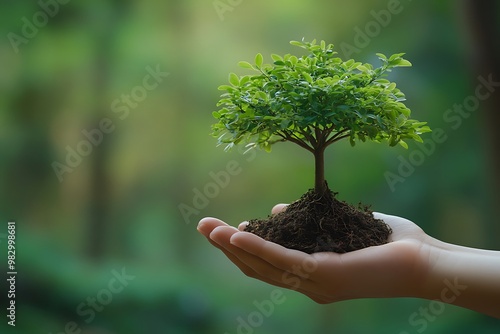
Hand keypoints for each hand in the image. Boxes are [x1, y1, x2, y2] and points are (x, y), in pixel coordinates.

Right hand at [197, 204, 429, 303]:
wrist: (424, 261)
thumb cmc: (388, 243)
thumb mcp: (338, 225)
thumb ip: (307, 222)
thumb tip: (275, 211)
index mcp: (311, 274)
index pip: (267, 264)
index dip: (242, 247)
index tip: (224, 227)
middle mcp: (308, 284)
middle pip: (257, 268)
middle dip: (226, 247)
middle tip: (202, 226)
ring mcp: (315, 283)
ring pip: (263, 266)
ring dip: (232, 246)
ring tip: (209, 229)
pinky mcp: (324, 275)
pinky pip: (283, 261)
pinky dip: (257, 247)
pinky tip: (235, 234)